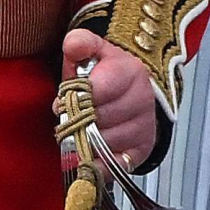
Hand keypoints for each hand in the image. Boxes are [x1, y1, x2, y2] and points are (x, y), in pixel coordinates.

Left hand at [57, 30, 157, 172]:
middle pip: (98, 120)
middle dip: (78, 121)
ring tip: (82, 131)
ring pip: (104, 143)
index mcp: (131, 72)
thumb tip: (73, 44)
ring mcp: (144, 126)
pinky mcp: (142, 149)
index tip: (64, 101)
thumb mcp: (92, 51)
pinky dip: (98, 164)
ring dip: (86, 142)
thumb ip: (80, 43)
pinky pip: (115, 165)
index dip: (74, 100)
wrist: (130, 91)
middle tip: (70, 118)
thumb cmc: (105, 74)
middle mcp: (143, 99)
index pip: (96, 92)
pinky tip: (89, 154)